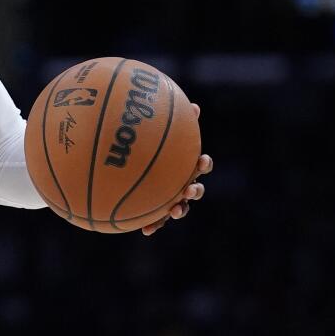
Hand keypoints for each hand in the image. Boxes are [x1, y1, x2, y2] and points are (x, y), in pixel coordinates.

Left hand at [142, 103, 212, 236]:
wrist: (131, 173)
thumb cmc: (145, 150)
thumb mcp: (152, 136)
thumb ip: (166, 122)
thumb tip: (184, 103)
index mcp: (183, 166)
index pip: (198, 164)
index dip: (202, 164)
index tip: (201, 160)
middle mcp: (182, 183)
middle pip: (195, 188)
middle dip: (195, 190)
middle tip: (189, 189)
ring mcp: (171, 199)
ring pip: (180, 207)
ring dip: (180, 210)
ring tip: (175, 211)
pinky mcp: (157, 212)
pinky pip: (157, 220)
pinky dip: (154, 226)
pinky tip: (146, 232)